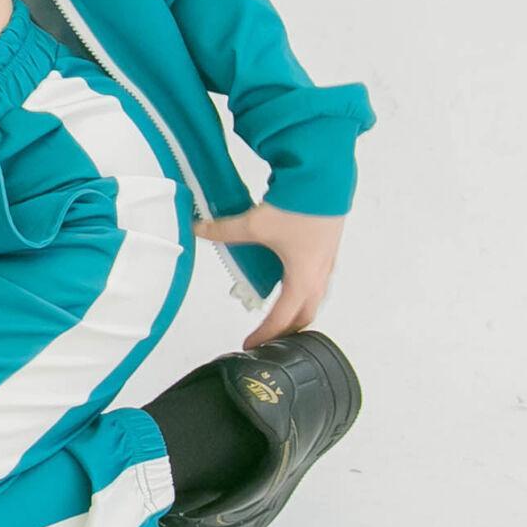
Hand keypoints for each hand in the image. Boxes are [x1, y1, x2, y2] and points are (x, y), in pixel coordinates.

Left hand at [197, 203, 344, 349]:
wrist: (325, 180)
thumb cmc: (299, 206)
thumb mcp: (254, 223)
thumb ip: (224, 230)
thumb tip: (199, 230)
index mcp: (303, 279)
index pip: (282, 319)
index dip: (265, 335)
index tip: (251, 345)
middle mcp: (319, 276)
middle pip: (304, 316)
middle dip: (285, 332)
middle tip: (266, 340)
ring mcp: (326, 263)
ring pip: (313, 300)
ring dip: (297, 312)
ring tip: (278, 317)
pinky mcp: (326, 250)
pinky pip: (316, 282)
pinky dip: (302, 293)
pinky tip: (288, 283)